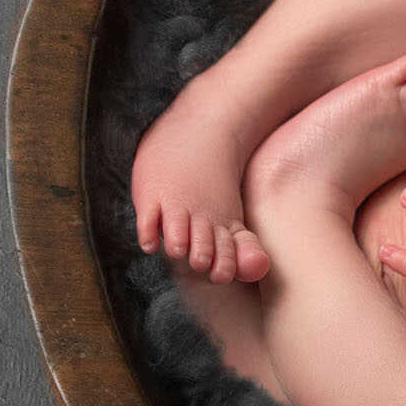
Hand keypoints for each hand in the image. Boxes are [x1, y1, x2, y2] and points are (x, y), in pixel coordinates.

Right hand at [132, 97, 268, 283]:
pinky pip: (147, 223)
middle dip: (201, 259)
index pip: (225, 256)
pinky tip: (151, 243)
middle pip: (202, 250)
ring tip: (178, 248)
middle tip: (199, 261)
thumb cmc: (212, 183)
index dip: (223, 267)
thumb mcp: (231, 212)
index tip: (219, 273)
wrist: (199, 131)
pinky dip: (148, 236)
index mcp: (221, 225)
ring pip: (177, 236)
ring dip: (177, 246)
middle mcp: (200, 217)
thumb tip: (258, 271)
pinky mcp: (151, 197)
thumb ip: (243, 246)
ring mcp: (175, 206)